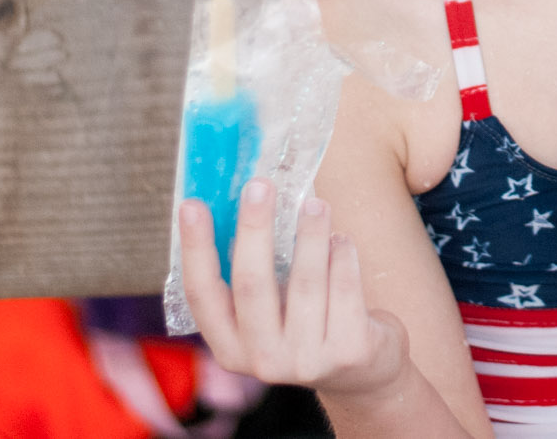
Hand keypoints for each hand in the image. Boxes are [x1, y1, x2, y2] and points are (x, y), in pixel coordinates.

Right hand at [179, 178, 406, 396]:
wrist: (365, 372)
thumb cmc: (311, 322)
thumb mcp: (274, 311)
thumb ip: (259, 271)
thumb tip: (249, 198)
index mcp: (231, 348)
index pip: (201, 295)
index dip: (195, 249)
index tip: (191, 205)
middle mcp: (262, 360)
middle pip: (251, 284)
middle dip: (254, 228)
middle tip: (259, 185)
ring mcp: (306, 360)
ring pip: (305, 282)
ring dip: (310, 234)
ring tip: (315, 203)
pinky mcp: (348, 351)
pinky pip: (345, 288)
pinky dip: (343, 255)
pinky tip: (341, 239)